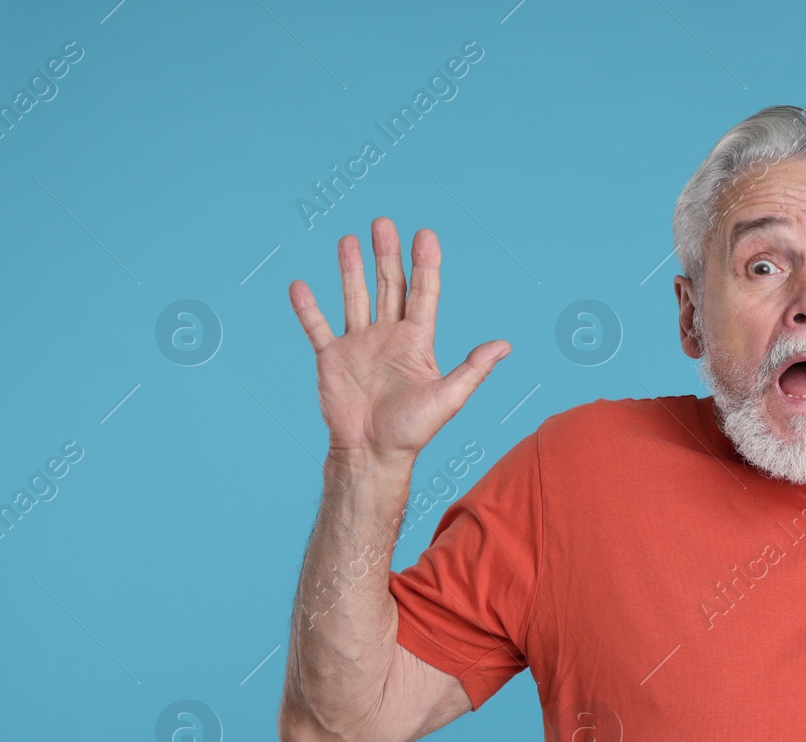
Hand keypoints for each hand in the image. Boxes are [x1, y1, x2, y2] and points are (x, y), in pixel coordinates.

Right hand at [288, 217, 510, 465]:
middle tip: (384, 224)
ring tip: (349, 239)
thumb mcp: (449, 398)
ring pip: (355, 297)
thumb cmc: (413, 431)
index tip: (425, 234)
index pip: (423, 294)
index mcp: (417, 342)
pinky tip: (300, 285)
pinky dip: (307, 308)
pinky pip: (317, 327)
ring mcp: (359, 345)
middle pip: (389, 287)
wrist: (372, 454)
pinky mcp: (331, 358)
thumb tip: (505, 345)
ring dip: (351, 269)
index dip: (424, 264)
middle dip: (387, 255)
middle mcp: (388, 337)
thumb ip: (473, 369)